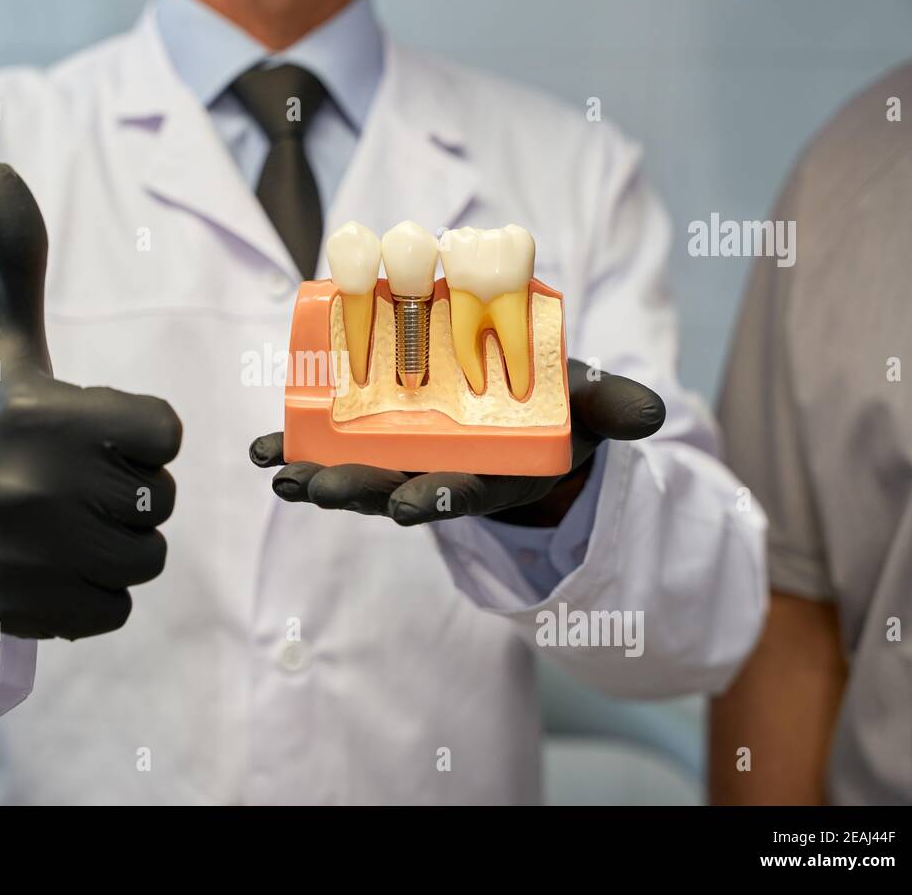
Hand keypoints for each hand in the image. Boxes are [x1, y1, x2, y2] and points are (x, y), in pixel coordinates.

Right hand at [0, 163, 181, 638]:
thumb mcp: (0, 335)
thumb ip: (16, 255)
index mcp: (47, 413)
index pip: (166, 432)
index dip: (139, 432)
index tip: (91, 431)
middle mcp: (37, 488)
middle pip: (161, 499)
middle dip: (129, 489)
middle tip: (71, 481)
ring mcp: (31, 556)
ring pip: (145, 558)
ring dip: (117, 542)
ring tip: (63, 522)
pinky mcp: (26, 611)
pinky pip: (116, 609)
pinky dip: (95, 592)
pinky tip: (50, 564)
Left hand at [249, 359, 662, 526]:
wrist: (523, 408)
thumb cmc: (558, 405)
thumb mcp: (590, 403)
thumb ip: (613, 406)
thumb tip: (651, 413)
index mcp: (493, 471)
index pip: (463, 492)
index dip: (436, 498)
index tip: (405, 506)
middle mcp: (441, 473)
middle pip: (394, 489)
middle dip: (356, 491)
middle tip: (317, 490)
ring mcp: (404, 460)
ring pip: (355, 474)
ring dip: (315, 477)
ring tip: (277, 476)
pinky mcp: (375, 440)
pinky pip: (332, 446)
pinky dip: (295, 447)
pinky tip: (260, 453)